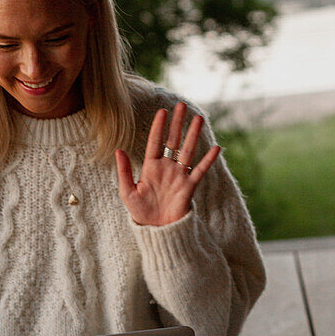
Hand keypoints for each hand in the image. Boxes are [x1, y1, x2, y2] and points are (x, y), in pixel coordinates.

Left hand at [115, 101, 220, 226]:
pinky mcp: (188, 187)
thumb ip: (124, 171)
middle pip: (173, 141)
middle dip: (177, 123)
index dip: (159, 127)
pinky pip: (199, 171)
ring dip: (193, 135)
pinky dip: (208, 160)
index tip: (163, 111)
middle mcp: (166, 168)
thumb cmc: (140, 211)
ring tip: (199, 118)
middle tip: (182, 105)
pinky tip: (216, 148)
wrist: (156, 230)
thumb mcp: (127, 192)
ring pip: (187, 151)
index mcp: (151, 167)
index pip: (155, 142)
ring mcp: (178, 176)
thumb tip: (118, 150)